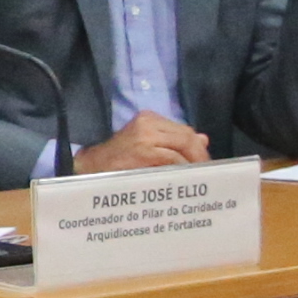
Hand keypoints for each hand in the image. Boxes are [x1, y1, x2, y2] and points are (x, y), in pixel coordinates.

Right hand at [76, 112, 210, 172]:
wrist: (89, 169)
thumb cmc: (116, 162)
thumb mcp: (146, 146)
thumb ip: (172, 142)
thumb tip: (203, 139)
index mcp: (149, 118)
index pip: (183, 130)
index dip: (198, 148)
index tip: (205, 164)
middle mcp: (148, 122)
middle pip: (186, 136)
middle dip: (201, 155)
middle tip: (208, 174)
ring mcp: (146, 135)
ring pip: (184, 144)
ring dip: (195, 163)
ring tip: (200, 179)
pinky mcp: (144, 151)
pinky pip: (173, 158)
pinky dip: (183, 168)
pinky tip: (186, 179)